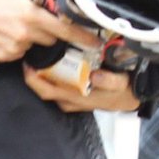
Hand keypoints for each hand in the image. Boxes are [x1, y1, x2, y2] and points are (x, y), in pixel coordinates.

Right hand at [0, 0, 92, 64]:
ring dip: (31, 38)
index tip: (95, 42)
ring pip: (34, 46)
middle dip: (49, 31)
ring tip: (14, 25)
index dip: (82, 37)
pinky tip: (5, 34)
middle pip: (51, 39)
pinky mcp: (5, 57)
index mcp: (32, 16)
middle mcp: (26, 35)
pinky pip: (19, 53)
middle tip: (35, 20)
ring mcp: (15, 48)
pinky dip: (17, 45)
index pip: (65, 29)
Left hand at [23, 61, 140, 115]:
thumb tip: (95, 76)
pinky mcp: (74, 97)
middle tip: (30, 57)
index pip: (47, 91)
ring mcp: (71, 100)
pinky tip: (53, 66)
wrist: (131, 99)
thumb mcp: (121, 84)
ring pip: (50, 89)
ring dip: (43, 76)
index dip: (33, 79)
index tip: (27, 64)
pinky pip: (58, 88)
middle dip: (34, 75)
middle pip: (44, 90)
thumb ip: (109, 81)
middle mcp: (70, 100)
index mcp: (77, 97)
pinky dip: (52, 78)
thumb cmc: (124, 91)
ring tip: (40, 59)